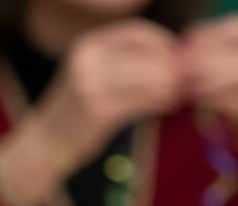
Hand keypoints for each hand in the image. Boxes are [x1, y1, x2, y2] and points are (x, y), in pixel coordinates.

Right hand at [0, 19, 180, 205]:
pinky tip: (170, 106)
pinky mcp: (97, 110)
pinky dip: (161, 102)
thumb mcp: (98, 78)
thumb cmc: (82, 112)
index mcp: (89, 45)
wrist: (46, 141)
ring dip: (171, 86)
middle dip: (174, 68)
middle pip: (146, 54)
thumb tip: (175, 61)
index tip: (182, 61)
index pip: (137, 33)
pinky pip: (141, 102)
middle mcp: (87, 58)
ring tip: (181, 95)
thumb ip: (127, 66)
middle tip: (191, 81)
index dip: (166, 44)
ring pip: (147, 78)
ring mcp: (90, 83)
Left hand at [180, 13, 237, 157]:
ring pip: (237, 71)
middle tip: (181, 66)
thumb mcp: (231, 79)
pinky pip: (235, 100)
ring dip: (207, 76)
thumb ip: (216, 61)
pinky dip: (213, 99)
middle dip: (206, 55)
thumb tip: (182, 51)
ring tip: (186, 84)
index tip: (186, 44)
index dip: (211, 32)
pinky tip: (197, 102)